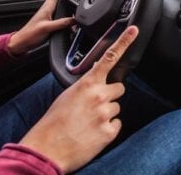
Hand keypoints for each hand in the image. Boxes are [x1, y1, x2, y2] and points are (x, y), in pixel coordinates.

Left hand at [8, 0, 75, 55]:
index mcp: (47, 7)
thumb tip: (75, 19)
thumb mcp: (47, 28)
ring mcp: (48, 14)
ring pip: (59, 2)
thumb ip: (62, 23)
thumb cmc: (30, 34)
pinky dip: (66, 8)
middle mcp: (48, 9)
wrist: (22, 42)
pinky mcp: (49, 20)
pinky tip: (70, 11)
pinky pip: (60, 11)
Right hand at [19, 26, 138, 172]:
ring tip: (89, 122)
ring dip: (107, 113)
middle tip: (94, 106)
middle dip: (110, 94)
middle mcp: (99, 96)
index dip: (123, 42)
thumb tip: (96, 82)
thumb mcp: (68, 95)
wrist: (46, 149)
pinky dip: (107, 129)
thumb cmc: (54, 122)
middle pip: (119, 88)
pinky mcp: (110, 131)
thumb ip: (86, 86)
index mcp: (87, 84)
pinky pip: (116, 124)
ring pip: (117, 107)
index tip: (134, 31)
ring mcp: (106, 113)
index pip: (109, 57)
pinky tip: (93, 133)